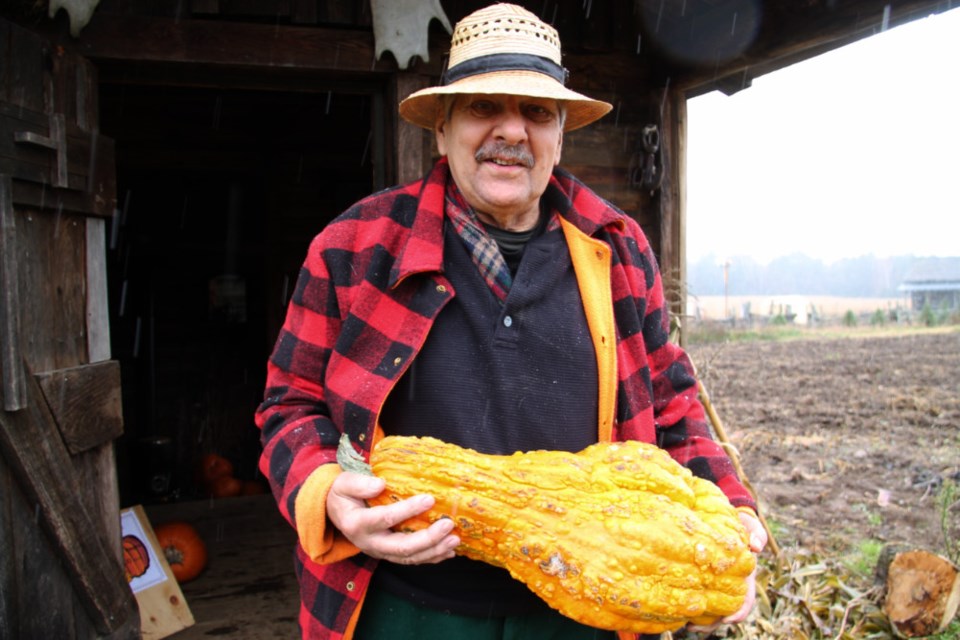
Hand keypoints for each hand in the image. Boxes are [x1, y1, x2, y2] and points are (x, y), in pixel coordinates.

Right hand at [326, 471, 459, 564]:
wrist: (334, 512)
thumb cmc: (342, 494)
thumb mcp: (343, 483)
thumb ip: (359, 484)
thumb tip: (380, 484)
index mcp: (357, 523)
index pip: (386, 518)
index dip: (408, 510)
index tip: (429, 499)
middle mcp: (369, 542)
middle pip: (401, 547)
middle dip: (428, 539)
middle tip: (449, 526)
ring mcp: (379, 551)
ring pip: (409, 558)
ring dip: (434, 551)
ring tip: (454, 540)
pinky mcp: (388, 554)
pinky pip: (411, 560)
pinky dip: (431, 558)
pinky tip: (448, 552)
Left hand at [688, 510, 766, 631]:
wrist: (729, 520)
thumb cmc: (741, 525)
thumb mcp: (751, 526)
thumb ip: (757, 533)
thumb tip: (756, 547)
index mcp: (746, 578)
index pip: (745, 601)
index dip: (738, 613)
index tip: (727, 619)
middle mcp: (732, 586)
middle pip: (725, 614)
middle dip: (712, 624)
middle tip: (693, 627)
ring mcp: (719, 585)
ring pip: (711, 610)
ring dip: (700, 621)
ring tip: (683, 624)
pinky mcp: (705, 580)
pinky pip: (700, 598)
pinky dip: (691, 606)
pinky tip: (677, 609)